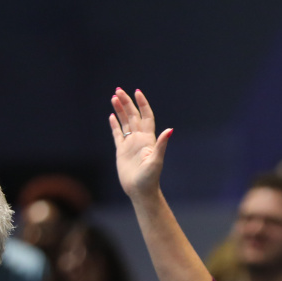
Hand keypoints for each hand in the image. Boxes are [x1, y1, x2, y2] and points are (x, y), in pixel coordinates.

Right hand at [110, 88, 172, 202]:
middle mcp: (140, 139)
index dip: (142, 104)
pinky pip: (118, 134)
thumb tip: (170, 130)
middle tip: (118, 90)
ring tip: (113, 97)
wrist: (140, 191)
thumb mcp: (156, 161)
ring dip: (120, 110)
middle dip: (127, 103)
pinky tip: (111, 116)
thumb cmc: (150, 178)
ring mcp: (131, 144)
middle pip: (133, 116)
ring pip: (125, 123)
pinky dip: (115, 125)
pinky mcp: (122, 151)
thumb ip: (162, 145)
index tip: (137, 91)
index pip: (146, 116)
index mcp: (148, 139)